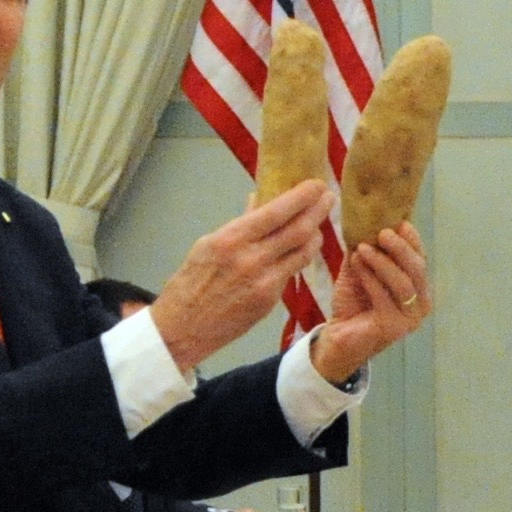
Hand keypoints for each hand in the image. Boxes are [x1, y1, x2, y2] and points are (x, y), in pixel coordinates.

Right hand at [150, 182, 335, 369]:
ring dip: (316, 235)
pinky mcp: (270, 301)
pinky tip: (303, 249)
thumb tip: (260, 200)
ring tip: (319, 224)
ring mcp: (264, 282)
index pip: (276, 211)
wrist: (183, 328)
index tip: (316, 184)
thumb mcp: (208, 244)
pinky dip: (300, 257)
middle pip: (298, 230)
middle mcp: (251, 259)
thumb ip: (240, 224)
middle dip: (318, 210)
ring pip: (303, 253)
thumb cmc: (189, 283)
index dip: (302, 196)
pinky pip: (292, 272)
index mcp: (231, 239)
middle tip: (328, 197)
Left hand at [308, 221, 430, 385]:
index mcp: (418, 289)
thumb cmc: (353, 304)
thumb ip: (369, 252)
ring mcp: (409, 319)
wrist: (338, 337)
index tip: (400, 223)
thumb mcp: (362, 272)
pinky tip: (356, 263)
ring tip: (363, 247)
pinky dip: (370, 277)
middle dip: (401, 248)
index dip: (413, 240)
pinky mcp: (393, 327)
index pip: (421, 260)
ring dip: (383, 261)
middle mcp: (421, 304)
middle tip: (382, 232)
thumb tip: (368, 222)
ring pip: (403, 283)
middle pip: (417, 269)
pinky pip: (383, 296)